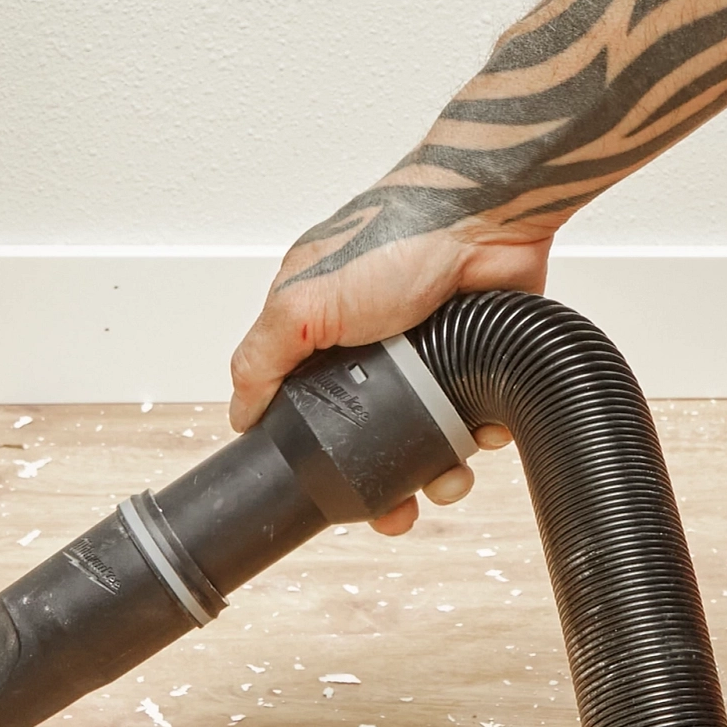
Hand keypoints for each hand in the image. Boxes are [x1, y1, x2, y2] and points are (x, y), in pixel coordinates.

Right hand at [230, 211, 540, 533]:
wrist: (487, 214)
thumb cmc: (397, 235)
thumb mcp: (305, 299)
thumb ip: (263, 355)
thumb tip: (239, 413)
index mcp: (322, 331)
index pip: (307, 409)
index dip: (318, 455)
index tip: (331, 493)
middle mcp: (374, 347)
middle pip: (373, 437)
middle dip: (386, 483)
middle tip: (398, 512)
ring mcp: (428, 356)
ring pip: (428, 441)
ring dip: (438, 470)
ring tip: (448, 478)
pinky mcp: (476, 360)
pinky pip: (476, 420)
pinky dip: (480, 436)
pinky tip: (481, 434)